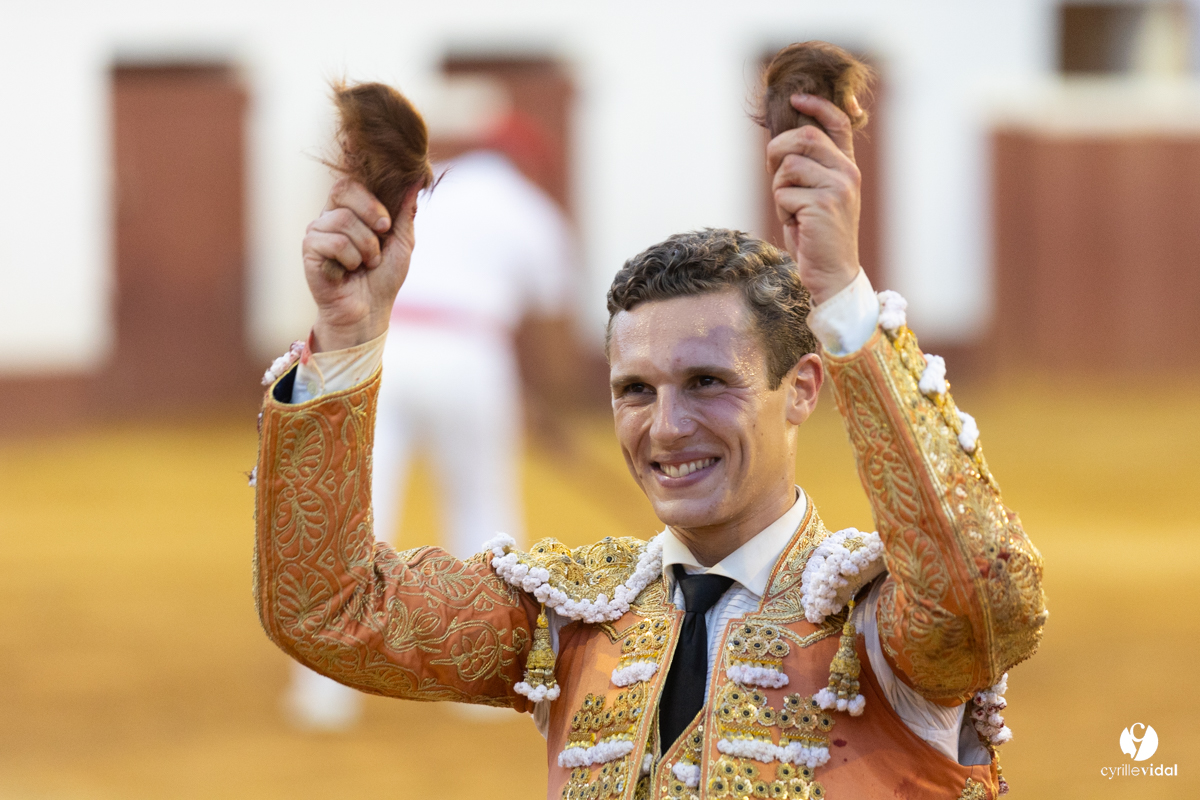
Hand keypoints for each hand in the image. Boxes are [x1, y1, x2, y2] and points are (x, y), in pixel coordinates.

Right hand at [302, 178, 419, 351]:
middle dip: (370, 214)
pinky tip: (349, 271)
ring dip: (366, 247)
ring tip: (366, 264)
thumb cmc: (383, 278)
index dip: (371, 200)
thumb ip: (405, 212)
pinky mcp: (309, 250)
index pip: (350, 183)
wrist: (369, 311)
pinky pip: (334, 241)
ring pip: (342, 220)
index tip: (387, 225)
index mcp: (348, 210)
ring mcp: (316, 232)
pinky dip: (351, 258)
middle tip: (381, 239)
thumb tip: (416, 178)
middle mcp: (329, 217)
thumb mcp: (402, 242)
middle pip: (342, 190)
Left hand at [767, 93, 861, 306]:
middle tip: (774, 175)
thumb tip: (779, 144)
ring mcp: (838, 188)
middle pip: (804, 137)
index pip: (838, 124)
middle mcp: (847, 173)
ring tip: (791, 210)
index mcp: (847, 168)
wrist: (832, 273)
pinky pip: (783, 193)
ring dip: (778, 190)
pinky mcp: (823, 205)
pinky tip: (795, 225)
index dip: (817, 106)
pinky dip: (781, 210)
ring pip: (788, 167)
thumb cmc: (817, 236)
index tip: (797, 98)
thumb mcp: (815, 197)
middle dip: (777, 152)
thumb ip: (808, 170)